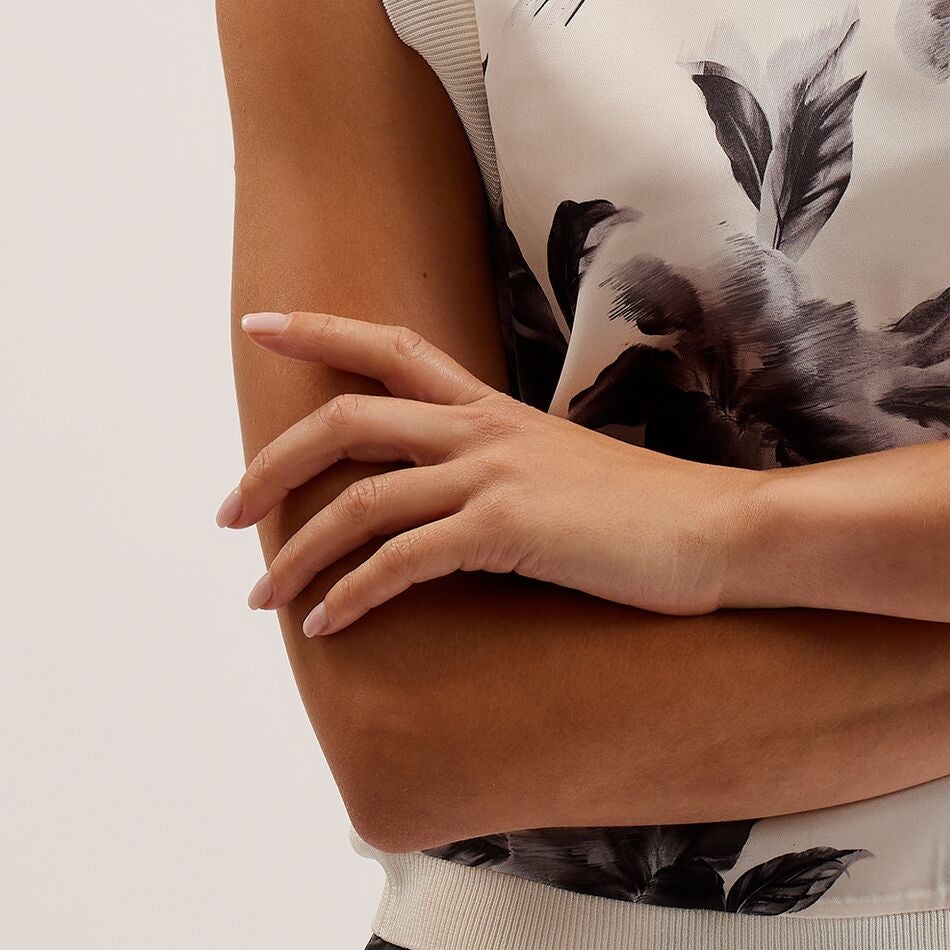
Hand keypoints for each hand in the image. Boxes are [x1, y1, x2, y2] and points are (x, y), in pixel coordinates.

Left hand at [217, 308, 753, 634]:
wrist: (720, 531)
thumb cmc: (652, 516)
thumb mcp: (564, 474)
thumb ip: (504, 474)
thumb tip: (455, 505)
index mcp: (495, 410)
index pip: (393, 348)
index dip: (322, 331)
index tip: (261, 322)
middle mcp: (484, 431)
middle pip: (348, 418)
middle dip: (274, 464)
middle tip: (228, 513)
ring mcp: (494, 476)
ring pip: (360, 499)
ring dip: (298, 553)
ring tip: (264, 596)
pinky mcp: (506, 529)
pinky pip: (401, 560)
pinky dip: (352, 594)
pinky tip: (329, 626)